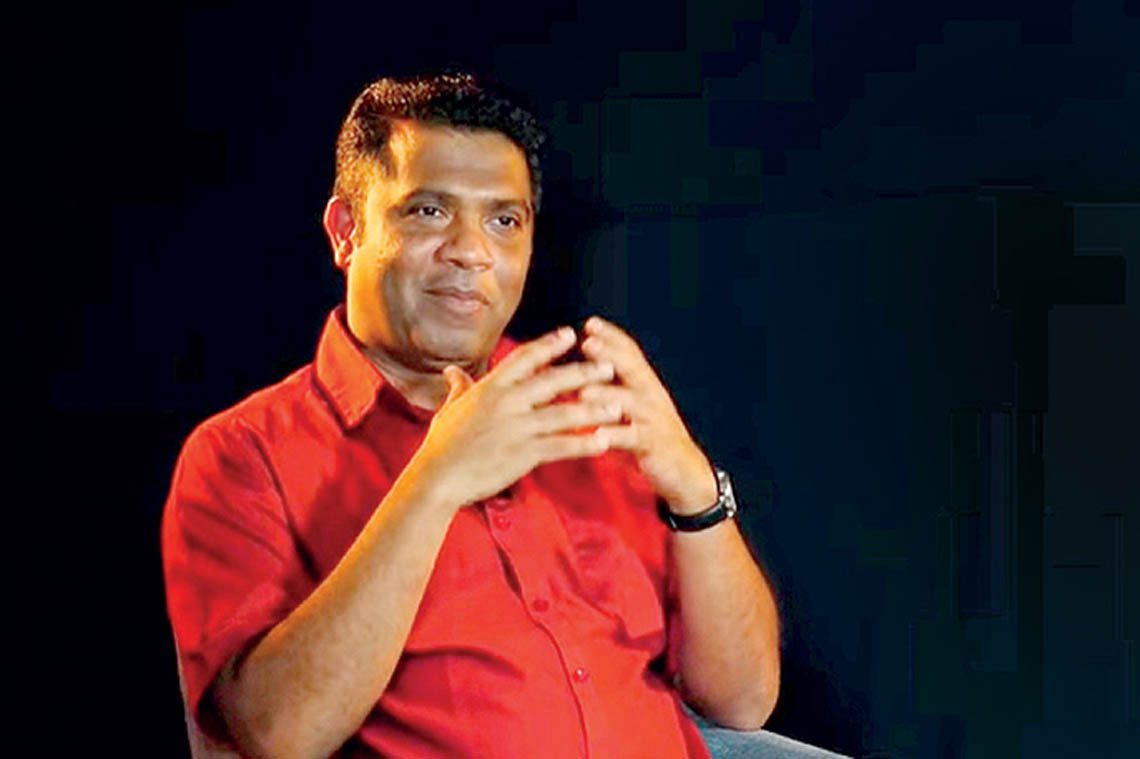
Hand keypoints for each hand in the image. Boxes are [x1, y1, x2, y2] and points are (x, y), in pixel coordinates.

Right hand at [410, 326, 624, 512]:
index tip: (570, 334)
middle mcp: (506, 402)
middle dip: (584, 372)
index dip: (549, 345)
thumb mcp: (448, 409)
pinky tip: (605, 441)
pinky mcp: (524, 453)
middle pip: (553, 381)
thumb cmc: (440, 446)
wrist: (437, 479)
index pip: (525, 358)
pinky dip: (585, 443)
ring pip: (564, 413)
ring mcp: (517, 427)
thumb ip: (458, 387)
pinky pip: (562, 446)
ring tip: (618, 405)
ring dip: (594, 409)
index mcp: (490, 388)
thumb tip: (451, 370)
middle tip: (610, 365)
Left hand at [577, 316, 717, 513]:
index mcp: (645, 383)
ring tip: (583, 392)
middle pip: (633, 369)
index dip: (612, 336)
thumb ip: (614, 387)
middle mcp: (652, 396)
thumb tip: (583, 370)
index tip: (590, 323)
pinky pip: (633, 438)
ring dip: (607, 395)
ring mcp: (653, 419)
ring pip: (630, 403)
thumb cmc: (649, 434)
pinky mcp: (652, 445)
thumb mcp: (634, 406)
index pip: (631, 352)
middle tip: (587, 343)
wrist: (683, 469)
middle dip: (610, 354)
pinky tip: (597, 435)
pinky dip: (615, 436)